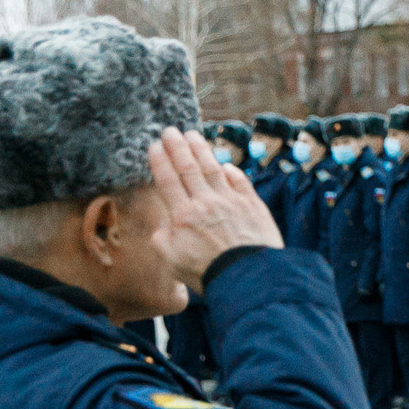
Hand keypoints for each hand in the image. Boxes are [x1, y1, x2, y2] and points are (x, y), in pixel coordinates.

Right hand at [146, 127, 280, 288]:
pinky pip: (240, 182)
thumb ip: (161, 239)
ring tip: (192, 135)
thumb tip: (163, 225)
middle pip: (188, 168)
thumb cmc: (207, 273)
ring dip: (201, 150)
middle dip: (177, 147)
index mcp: (183, 216)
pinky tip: (224, 164)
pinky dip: (231, 171)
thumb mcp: (172, 261)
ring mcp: (232, 202)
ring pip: (213, 169)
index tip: (154, 146)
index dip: (160, 161)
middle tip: (170, 131)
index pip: (167, 181)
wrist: (249, 278)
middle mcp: (206, 203)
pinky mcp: (254, 206)